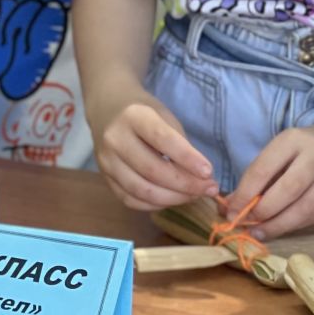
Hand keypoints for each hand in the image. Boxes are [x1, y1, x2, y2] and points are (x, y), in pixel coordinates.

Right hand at [89, 87, 220, 211]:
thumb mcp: (165, 117)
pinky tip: (172, 199)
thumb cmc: (144, 113)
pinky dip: (156, 205)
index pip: (162, 140)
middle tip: (208, 188)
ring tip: (194, 196)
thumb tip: (201, 179)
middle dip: (185, 185)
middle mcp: (115, 139)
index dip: (187, 158)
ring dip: (173, 199)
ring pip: (142, 190)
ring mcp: (106, 161)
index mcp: (133, 116)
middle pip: (152, 170)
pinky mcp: (105, 178)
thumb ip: (180, 145)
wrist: (108, 109)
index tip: (208, 172)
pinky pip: (131, 200)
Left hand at [227, 123, 313, 239]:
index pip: (264, 168)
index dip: (245, 193)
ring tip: (261, 232)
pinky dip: (296, 225)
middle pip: (287, 190)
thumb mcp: (282, 150)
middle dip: (264, 211)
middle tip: (247, 224)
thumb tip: (230, 206)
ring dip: (279, 225)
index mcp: (294, 139)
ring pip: (304, 209)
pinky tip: (283, 227)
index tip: (231, 210)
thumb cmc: (306, 149)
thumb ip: (259, 176)